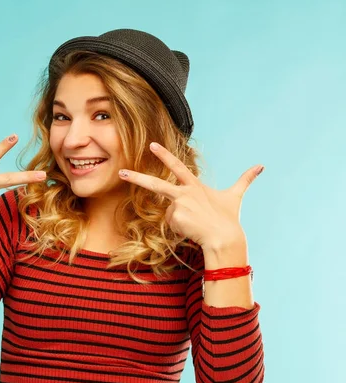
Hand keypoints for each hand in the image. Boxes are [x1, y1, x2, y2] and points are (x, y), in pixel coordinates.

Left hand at [118, 142, 262, 259]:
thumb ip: (245, 180)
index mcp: (194, 186)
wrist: (225, 238)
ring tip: (196, 225)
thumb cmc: (228, 218)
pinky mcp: (175, 218)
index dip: (164, 155)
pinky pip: (171, 225)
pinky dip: (179, 230)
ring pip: (169, 213)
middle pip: (155, 184)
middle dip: (136, 178)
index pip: (177, 166)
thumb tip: (262, 166)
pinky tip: (190, 231)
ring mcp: (179, 205)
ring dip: (180, 222)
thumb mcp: (234, 196)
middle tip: (121, 172)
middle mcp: (184, 193)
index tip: (152, 145)